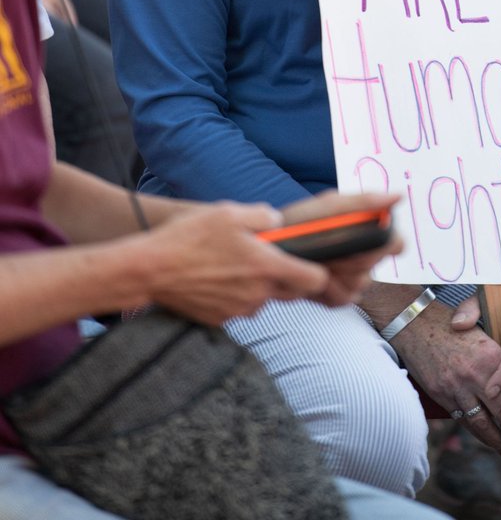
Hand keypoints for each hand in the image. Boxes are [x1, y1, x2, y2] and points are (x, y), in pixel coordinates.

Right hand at [140, 201, 330, 324]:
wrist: (151, 269)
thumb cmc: (190, 238)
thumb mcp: (231, 212)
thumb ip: (263, 216)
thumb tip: (276, 223)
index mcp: (267, 267)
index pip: (314, 280)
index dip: (317, 271)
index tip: (311, 262)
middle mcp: (257, 294)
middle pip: (289, 291)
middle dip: (284, 276)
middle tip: (263, 257)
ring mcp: (238, 311)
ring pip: (261, 299)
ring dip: (256, 286)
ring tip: (231, 264)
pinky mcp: (219, 320)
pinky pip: (238, 307)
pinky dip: (233, 295)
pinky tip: (215, 278)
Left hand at [277, 191, 401, 306]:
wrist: (271, 249)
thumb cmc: (300, 222)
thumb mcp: (330, 206)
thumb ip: (364, 201)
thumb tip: (398, 196)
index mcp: (367, 231)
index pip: (396, 242)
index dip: (385, 243)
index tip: (362, 238)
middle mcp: (365, 256)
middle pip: (375, 263)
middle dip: (350, 255)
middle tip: (328, 246)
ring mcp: (353, 279)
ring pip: (360, 282)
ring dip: (336, 272)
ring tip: (317, 259)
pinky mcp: (339, 297)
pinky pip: (345, 297)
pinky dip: (327, 288)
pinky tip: (314, 276)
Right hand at [390, 299, 500, 458]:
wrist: (417, 324)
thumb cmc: (453, 327)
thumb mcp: (482, 335)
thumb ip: (500, 360)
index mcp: (491, 356)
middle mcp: (475, 375)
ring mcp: (457, 387)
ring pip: (482, 423)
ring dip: (499, 442)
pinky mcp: (441, 395)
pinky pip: (463, 420)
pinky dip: (477, 431)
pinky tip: (486, 438)